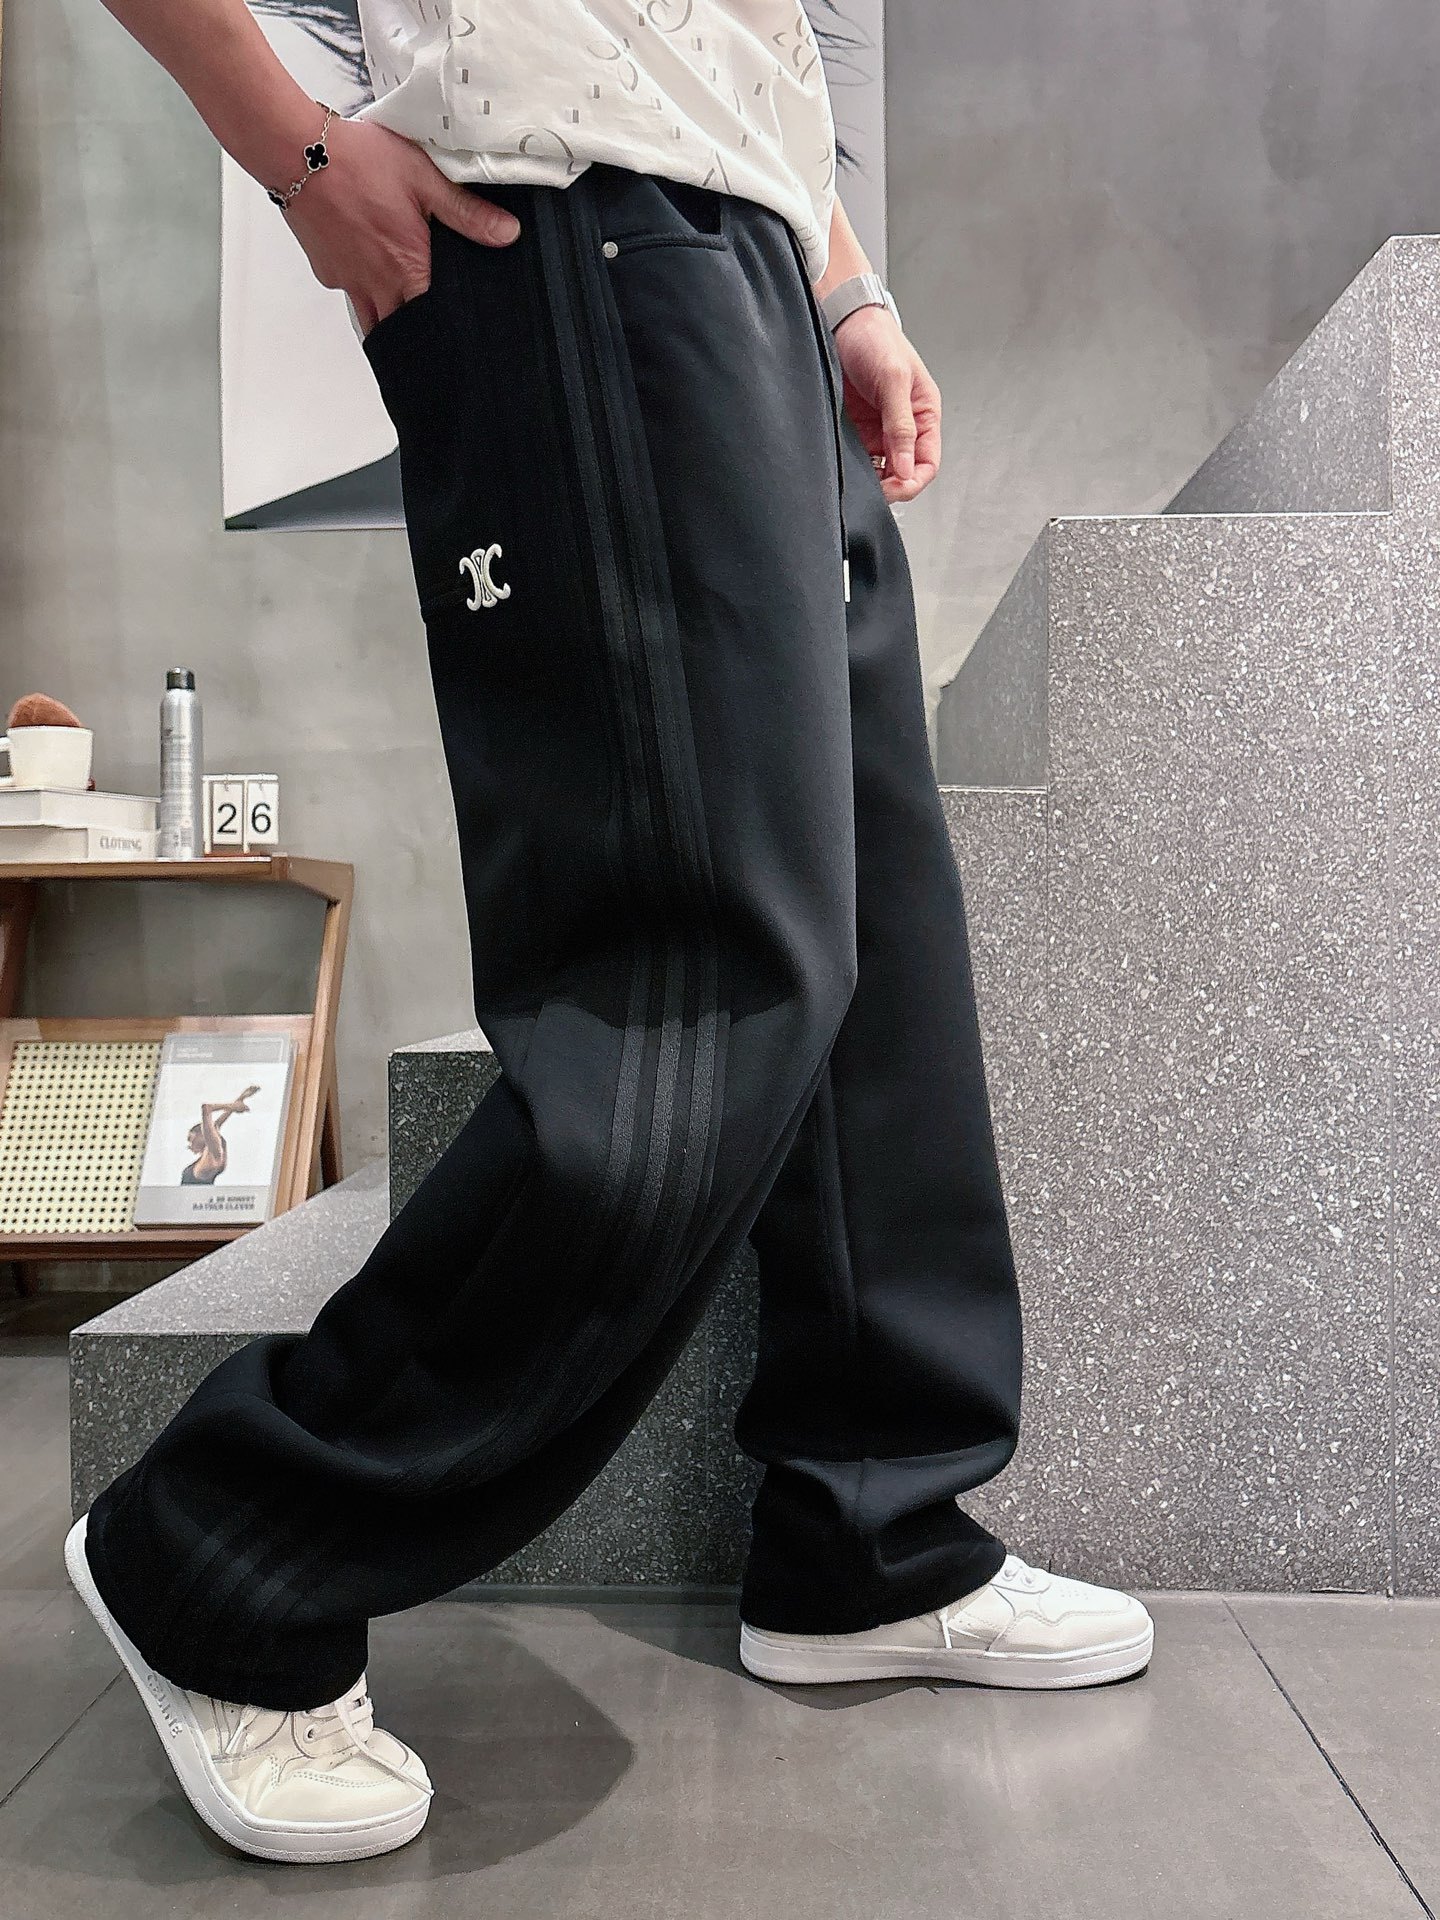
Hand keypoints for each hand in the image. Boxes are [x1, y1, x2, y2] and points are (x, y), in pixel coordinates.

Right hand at [283, 118, 520, 333]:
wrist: (298, 152)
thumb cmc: (357, 162)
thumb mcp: (424, 180)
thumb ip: (466, 213)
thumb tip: (507, 234)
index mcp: (408, 270)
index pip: (436, 320)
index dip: (450, 329)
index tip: (460, 337)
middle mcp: (378, 286)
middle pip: (404, 330)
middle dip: (420, 333)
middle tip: (435, 333)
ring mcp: (350, 283)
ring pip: (375, 321)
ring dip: (391, 320)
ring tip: (405, 310)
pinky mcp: (328, 272)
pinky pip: (352, 295)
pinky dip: (365, 293)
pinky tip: (372, 272)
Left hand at [832, 307, 941, 503]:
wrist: (841, 321)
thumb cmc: (874, 338)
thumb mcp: (893, 380)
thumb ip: (901, 425)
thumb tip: (906, 467)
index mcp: (924, 414)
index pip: (927, 463)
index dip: (912, 481)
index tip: (893, 489)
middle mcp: (904, 425)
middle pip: (903, 472)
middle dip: (890, 485)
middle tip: (870, 490)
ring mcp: (879, 429)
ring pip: (880, 470)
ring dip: (870, 479)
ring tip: (855, 478)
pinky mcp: (857, 428)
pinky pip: (859, 458)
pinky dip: (854, 467)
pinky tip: (845, 466)